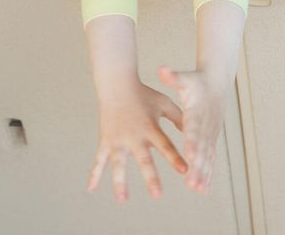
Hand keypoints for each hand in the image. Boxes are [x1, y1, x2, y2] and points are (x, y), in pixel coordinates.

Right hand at [88, 80, 187, 201]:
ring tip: (122, 200)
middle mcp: (134, 136)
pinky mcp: (107, 140)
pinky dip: (94, 174)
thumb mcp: (165, 103)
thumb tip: (194, 132)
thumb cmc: (144, 94)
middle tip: (157, 195)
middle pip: (144, 160)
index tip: (185, 171)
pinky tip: (91, 189)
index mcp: (150, 127)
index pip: (166, 145)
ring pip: (119, 164)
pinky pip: (99, 159)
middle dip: (151, 177)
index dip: (175, 158)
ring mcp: (118, 139)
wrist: (117, 84)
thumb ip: (179, 118)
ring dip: (120, 182)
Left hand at [158, 66, 229, 193]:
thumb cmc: (197, 81)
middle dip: (197, 166)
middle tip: (191, 182)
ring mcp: (211, 134)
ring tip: (197, 190)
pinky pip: (210, 159)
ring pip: (208, 157)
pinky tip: (202, 189)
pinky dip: (207, 173)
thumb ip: (173, 77)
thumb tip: (162, 70)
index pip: (194, 129)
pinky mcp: (212, 139)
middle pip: (202, 149)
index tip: (189, 154)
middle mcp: (206, 126)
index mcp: (197, 112)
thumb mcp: (185, 78)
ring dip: (203, 173)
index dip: (192, 142)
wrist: (218, 82)